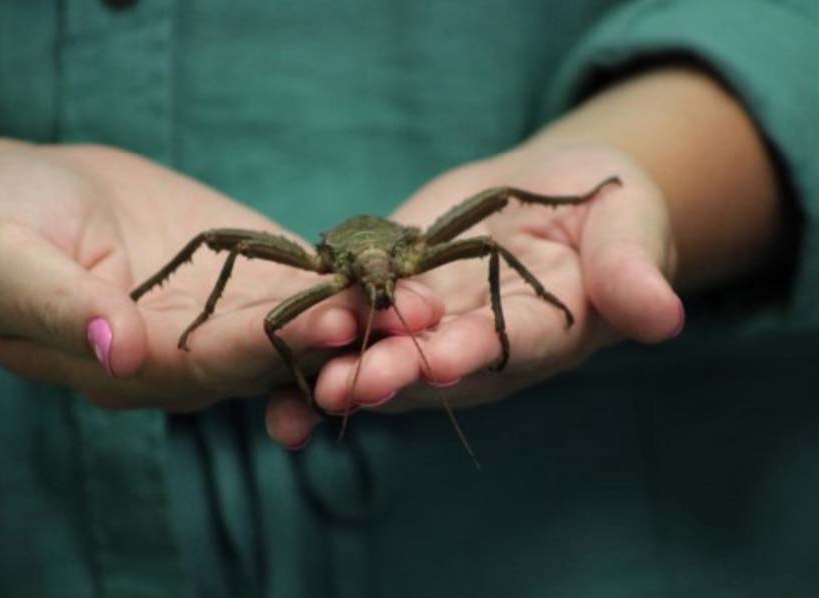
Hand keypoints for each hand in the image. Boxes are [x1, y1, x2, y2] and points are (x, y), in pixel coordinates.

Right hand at [0, 144, 389, 410]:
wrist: (26, 195)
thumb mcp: (6, 264)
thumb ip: (60, 309)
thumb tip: (122, 348)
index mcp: (132, 365)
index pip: (209, 367)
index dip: (270, 345)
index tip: (330, 319)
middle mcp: (188, 355)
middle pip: (270, 359)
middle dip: (340, 341)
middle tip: (410, 320)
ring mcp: (222, 317)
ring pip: (296, 328)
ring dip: (361, 315)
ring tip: (424, 300)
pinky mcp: (247, 275)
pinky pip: (298, 283)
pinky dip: (344, 278)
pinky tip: (395, 266)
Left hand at [266, 144, 683, 443]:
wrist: (556, 193)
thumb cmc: (609, 211)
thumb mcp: (631, 227)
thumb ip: (633, 272)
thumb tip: (665, 316)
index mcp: (539, 335)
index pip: (506, 351)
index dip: (472, 356)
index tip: (440, 362)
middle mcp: (478, 342)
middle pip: (430, 365)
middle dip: (388, 374)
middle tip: (343, 386)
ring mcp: (429, 322)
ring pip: (381, 349)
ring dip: (339, 364)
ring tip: (293, 380)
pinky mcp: (390, 288)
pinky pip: (352, 310)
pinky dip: (315, 327)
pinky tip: (268, 346)